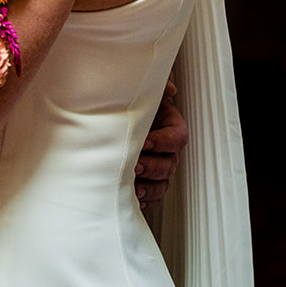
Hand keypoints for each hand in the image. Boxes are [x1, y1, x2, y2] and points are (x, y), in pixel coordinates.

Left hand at [137, 75, 187, 208]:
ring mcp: (157, 168)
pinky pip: (150, 199)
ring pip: (161, 185)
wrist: (107, 116)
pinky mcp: (146, 183)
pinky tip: (129, 200)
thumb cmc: (126, 101)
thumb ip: (157, 84)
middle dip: (153, 167)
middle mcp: (166, 150)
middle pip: (170, 164)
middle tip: (135, 165)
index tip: (145, 141)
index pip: (178, 137)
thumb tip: (170, 89)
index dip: (164, 141)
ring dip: (148, 188)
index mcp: (169, 125)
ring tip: (132, 186)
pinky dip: (142, 202)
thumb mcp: (140, 88)